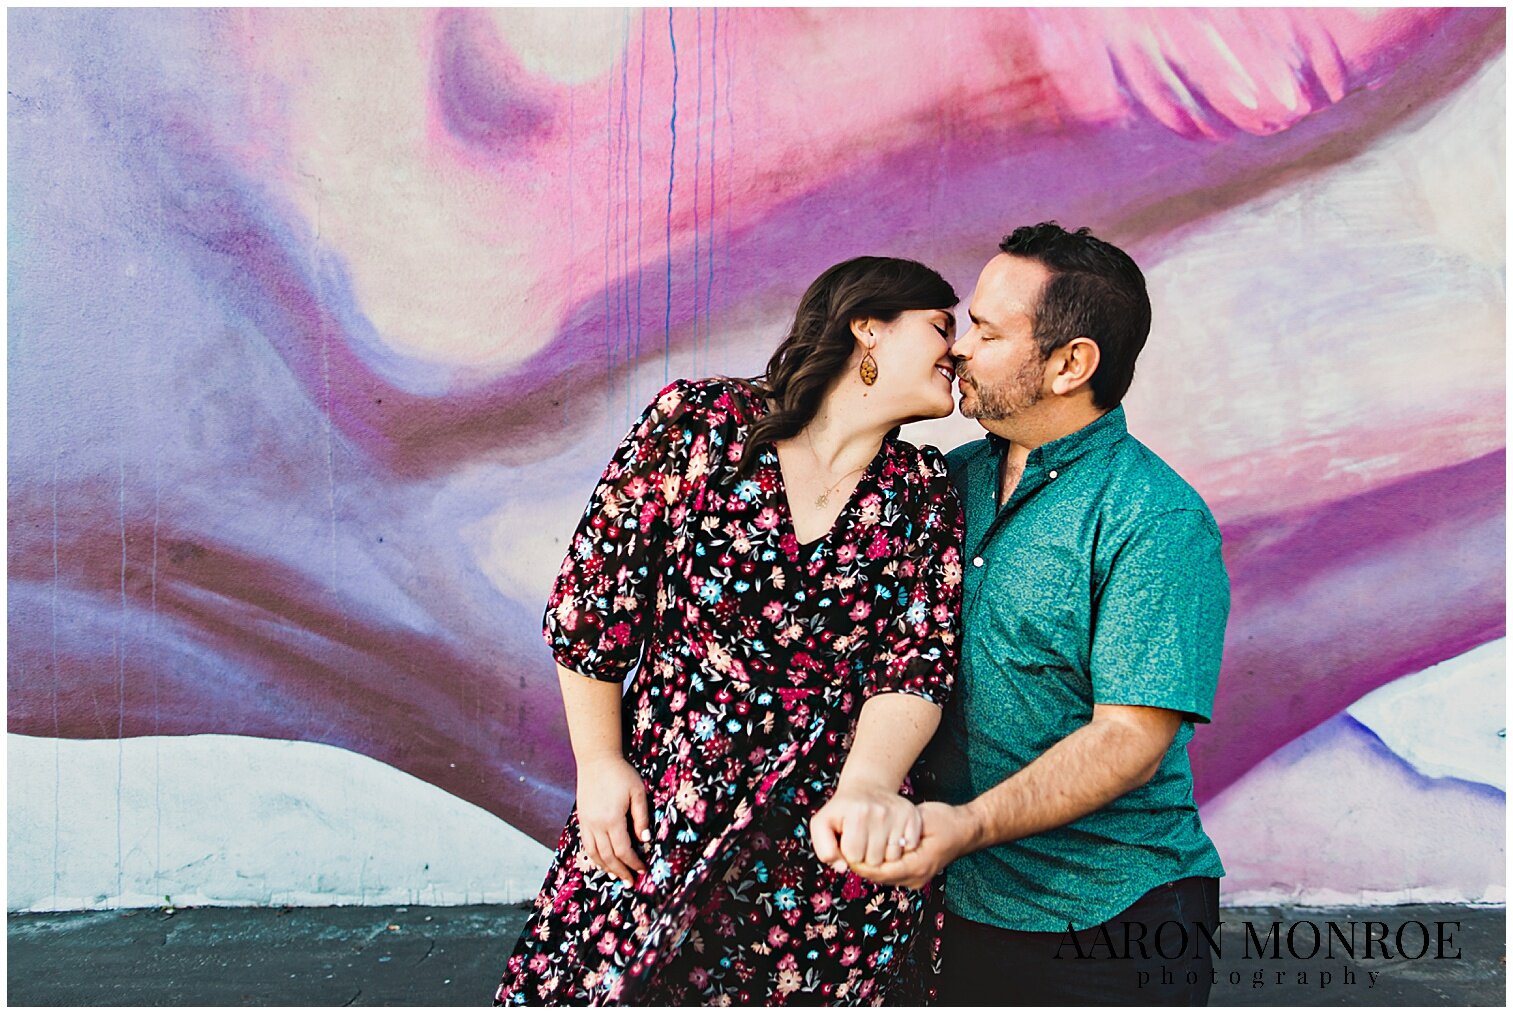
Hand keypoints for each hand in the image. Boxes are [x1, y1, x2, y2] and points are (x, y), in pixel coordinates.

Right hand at [575, 755, 651, 884]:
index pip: (623, 850)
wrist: (596, 760)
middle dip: (621, 871)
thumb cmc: (621, 774)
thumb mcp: (638, 792)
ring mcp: (586, 822)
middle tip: (631, 882)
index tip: (643, 869)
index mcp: (612, 819)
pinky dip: (594, 857)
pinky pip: (586, 844)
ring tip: (616, 876)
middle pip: (608, 856)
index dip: (633, 863)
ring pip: (594, 854)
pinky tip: (602, 861)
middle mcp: (596, 824)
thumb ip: (641, 817)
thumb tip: (645, 840)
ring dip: (606, 868)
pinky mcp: (581, 819)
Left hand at [810, 780, 921, 871]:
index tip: (849, 842)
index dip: (849, 855)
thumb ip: (825, 850)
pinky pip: (909, 848)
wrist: (866, 788)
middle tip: (864, 841)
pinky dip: (901, 848)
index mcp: (857, 813)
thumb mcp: (822, 825)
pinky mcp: (912, 815)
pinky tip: (891, 836)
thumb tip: (843, 868)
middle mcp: (880, 811)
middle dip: (867, 857)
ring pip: (893, 858)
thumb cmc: (843, 811)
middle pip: (875, 860)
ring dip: (884, 854)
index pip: (854, 857)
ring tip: (876, 839)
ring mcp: (898, 813)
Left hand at [849, 801, 977, 888]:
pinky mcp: (914, 876)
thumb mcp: (920, 819)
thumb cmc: (945, 820)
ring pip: (882, 876)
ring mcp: (916, 879)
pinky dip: (877, 863)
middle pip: (878, 876)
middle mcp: (916, 878)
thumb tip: (873, 839)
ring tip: (849, 848)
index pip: (879, 871)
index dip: (859, 861)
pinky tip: (866, 849)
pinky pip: (890, 873)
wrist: (967, 829)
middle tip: (840, 849)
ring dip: (867, 864)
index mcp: (917, 866)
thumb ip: (899, 832)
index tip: (844, 848)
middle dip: (859, 863)